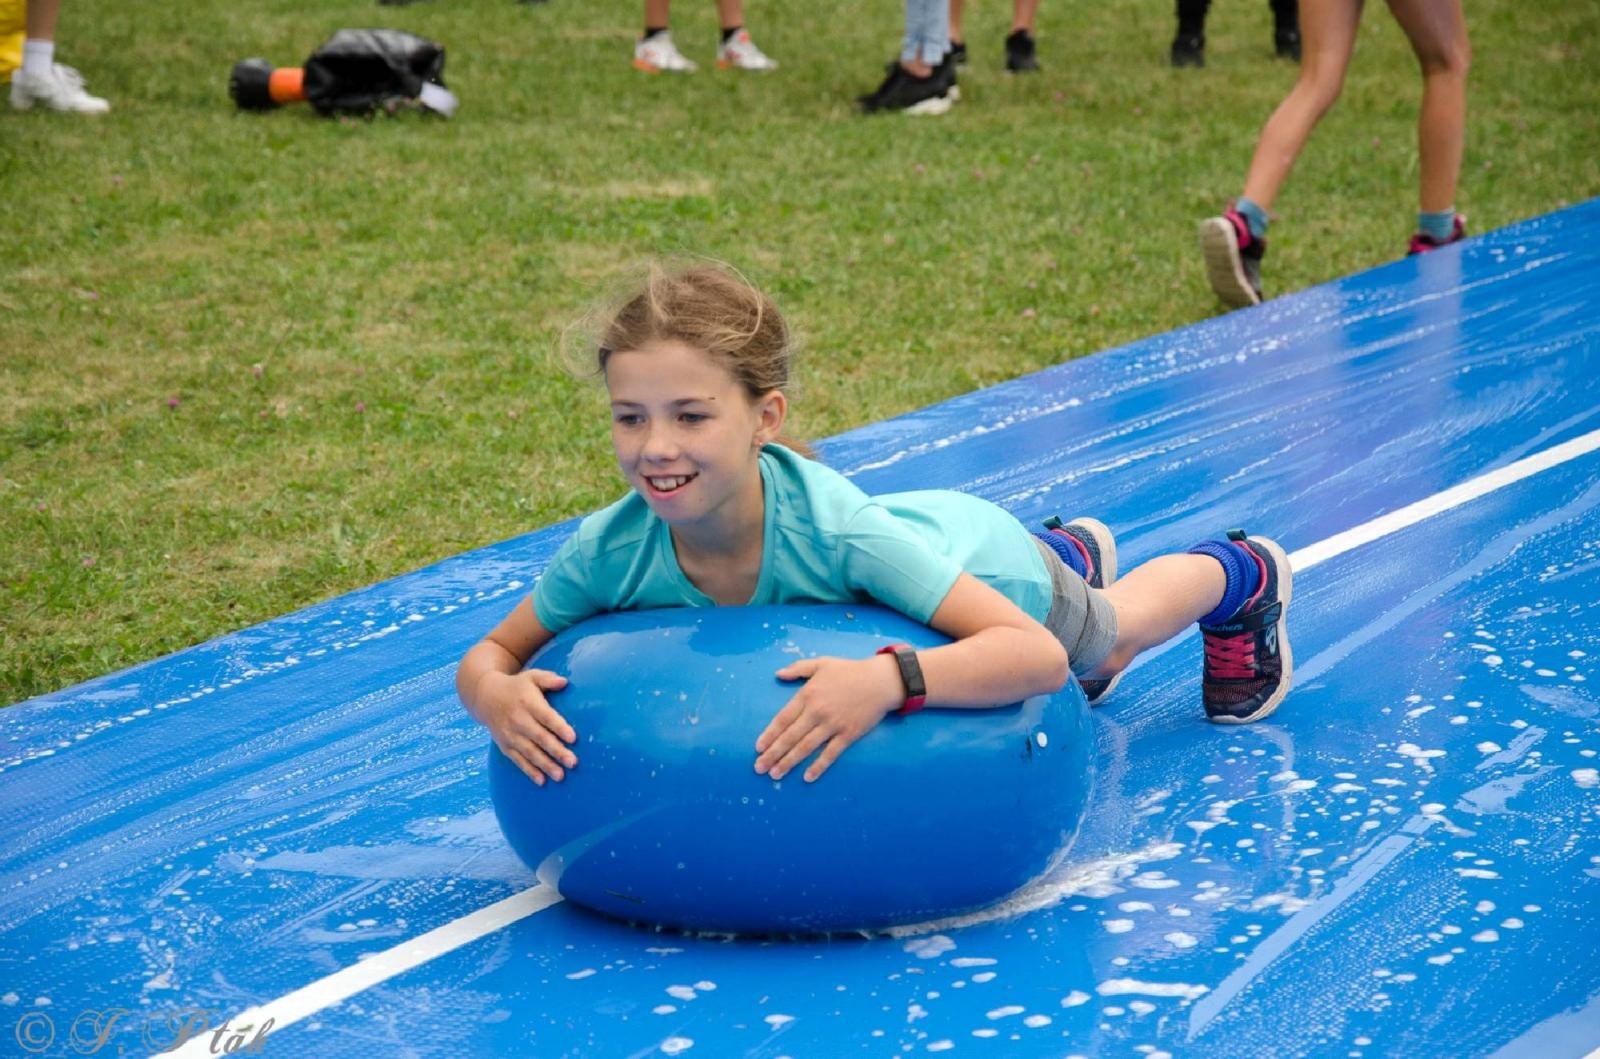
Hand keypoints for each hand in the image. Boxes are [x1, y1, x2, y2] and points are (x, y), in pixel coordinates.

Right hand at [477, 669, 576, 785]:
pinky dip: (529, 771)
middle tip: (573, 762)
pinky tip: (542, 781)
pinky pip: (518, 760)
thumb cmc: (517, 687)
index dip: (559, 727)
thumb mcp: (531, 676)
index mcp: (527, 703)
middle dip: (556, 751)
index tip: (573, 738)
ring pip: (529, 752)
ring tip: (561, 776)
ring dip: (545, 765)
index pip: (546, 717)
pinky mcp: (505, 746)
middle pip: (539, 738)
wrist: (485, 697)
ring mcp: (510, 735)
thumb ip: (548, 679)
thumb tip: (565, 682)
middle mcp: (518, 720)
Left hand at [754, 654, 902, 782]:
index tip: (758, 748)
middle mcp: (817, 711)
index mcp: (808, 695)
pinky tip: (807, 777)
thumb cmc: (850, 671)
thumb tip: (778, 674)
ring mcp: (833, 724)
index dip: (769, 735)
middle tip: (759, 768)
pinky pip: (830, 753)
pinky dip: (818, 766)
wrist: (880, 681)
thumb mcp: (821, 663)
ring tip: (775, 775)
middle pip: (790, 736)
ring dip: (788, 762)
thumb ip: (798, 669)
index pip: (783, 719)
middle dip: (773, 754)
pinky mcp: (848, 734)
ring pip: (806, 747)